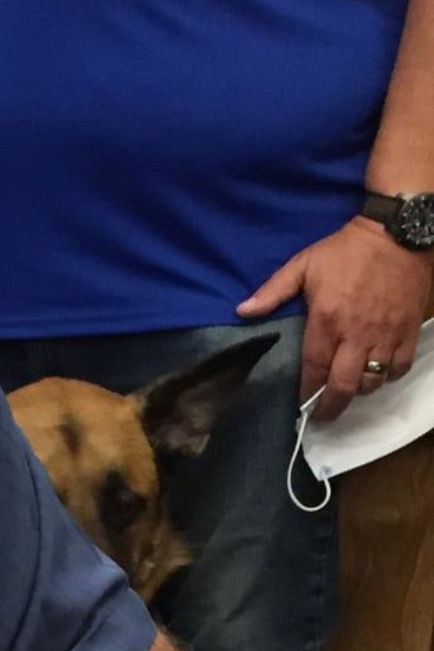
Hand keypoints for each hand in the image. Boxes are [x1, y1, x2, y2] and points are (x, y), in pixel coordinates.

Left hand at [238, 219, 431, 420]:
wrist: (398, 233)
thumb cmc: (346, 250)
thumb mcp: (303, 265)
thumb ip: (272, 292)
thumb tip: (242, 311)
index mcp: (327, 321)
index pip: (314, 369)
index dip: (307, 391)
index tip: (300, 403)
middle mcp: (357, 335)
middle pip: (344, 386)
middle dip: (331, 407)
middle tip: (322, 416)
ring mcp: (386, 335)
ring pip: (373, 381)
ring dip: (359, 392)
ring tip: (347, 391)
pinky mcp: (409, 330)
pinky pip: (400, 367)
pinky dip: (388, 377)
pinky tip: (377, 374)